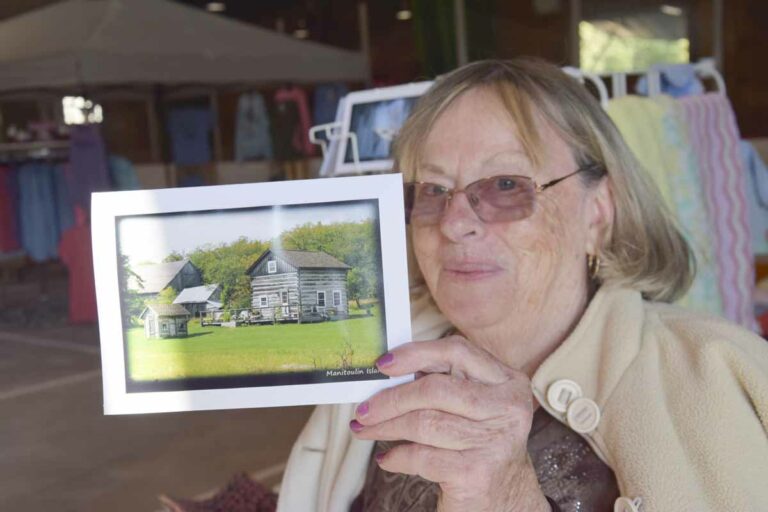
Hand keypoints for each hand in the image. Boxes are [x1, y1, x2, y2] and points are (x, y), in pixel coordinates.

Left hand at [350, 335, 550, 511]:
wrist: (502, 497)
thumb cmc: (478, 443)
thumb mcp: (471, 407)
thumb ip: (442, 383)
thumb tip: (387, 373)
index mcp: (507, 381)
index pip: (457, 351)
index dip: (416, 353)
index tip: (383, 364)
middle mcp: (508, 407)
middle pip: (435, 389)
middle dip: (391, 399)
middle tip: (363, 409)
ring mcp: (494, 440)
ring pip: (424, 423)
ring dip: (386, 427)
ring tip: (365, 430)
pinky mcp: (476, 472)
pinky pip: (422, 456)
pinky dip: (397, 456)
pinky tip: (387, 458)